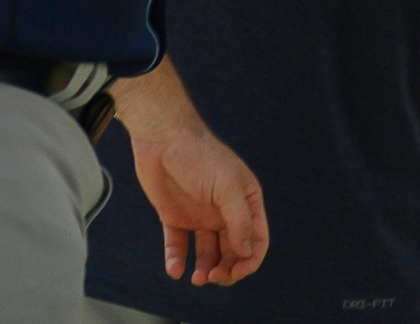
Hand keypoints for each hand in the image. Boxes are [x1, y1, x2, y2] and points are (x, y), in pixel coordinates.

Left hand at [124, 121, 268, 285]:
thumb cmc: (201, 156)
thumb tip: (246, 251)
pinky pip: (179, 245)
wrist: (162, 140)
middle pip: (233, 250)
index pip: (256, 238)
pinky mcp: (175, 218)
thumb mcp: (227, 186)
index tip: (237, 272)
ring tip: (197, 278)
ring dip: (205, 268)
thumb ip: (239, 219)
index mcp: (246, 201)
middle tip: (214, 277)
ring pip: (208, 252)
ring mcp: (200, 216)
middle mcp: (225, 212)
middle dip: (227, 268)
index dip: (250, 259)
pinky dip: (177, 260)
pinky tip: (176, 270)